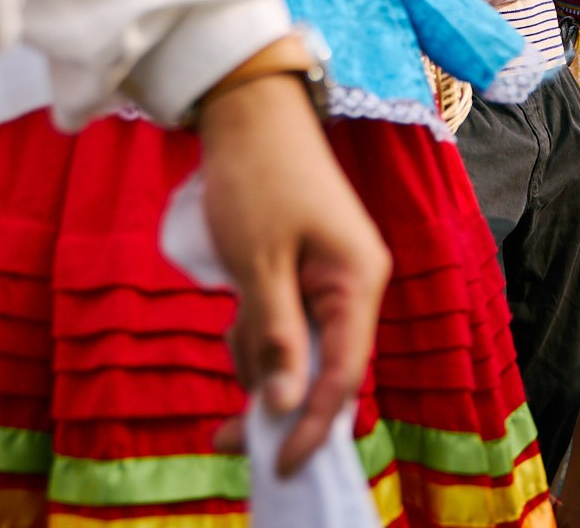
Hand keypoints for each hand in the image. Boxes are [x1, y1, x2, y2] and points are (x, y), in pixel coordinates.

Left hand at [197, 72, 389, 474]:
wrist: (250, 114)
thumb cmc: (257, 180)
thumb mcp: (258, 264)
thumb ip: (274, 336)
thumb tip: (283, 405)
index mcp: (358, 281)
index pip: (343, 374)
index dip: (312, 425)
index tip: (282, 466)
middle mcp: (356, 285)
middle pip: (321, 370)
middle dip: (273, 394)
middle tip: (221, 436)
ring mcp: (334, 279)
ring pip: (297, 350)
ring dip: (258, 352)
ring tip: (231, 318)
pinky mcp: (309, 274)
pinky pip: (285, 324)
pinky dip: (257, 330)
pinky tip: (237, 309)